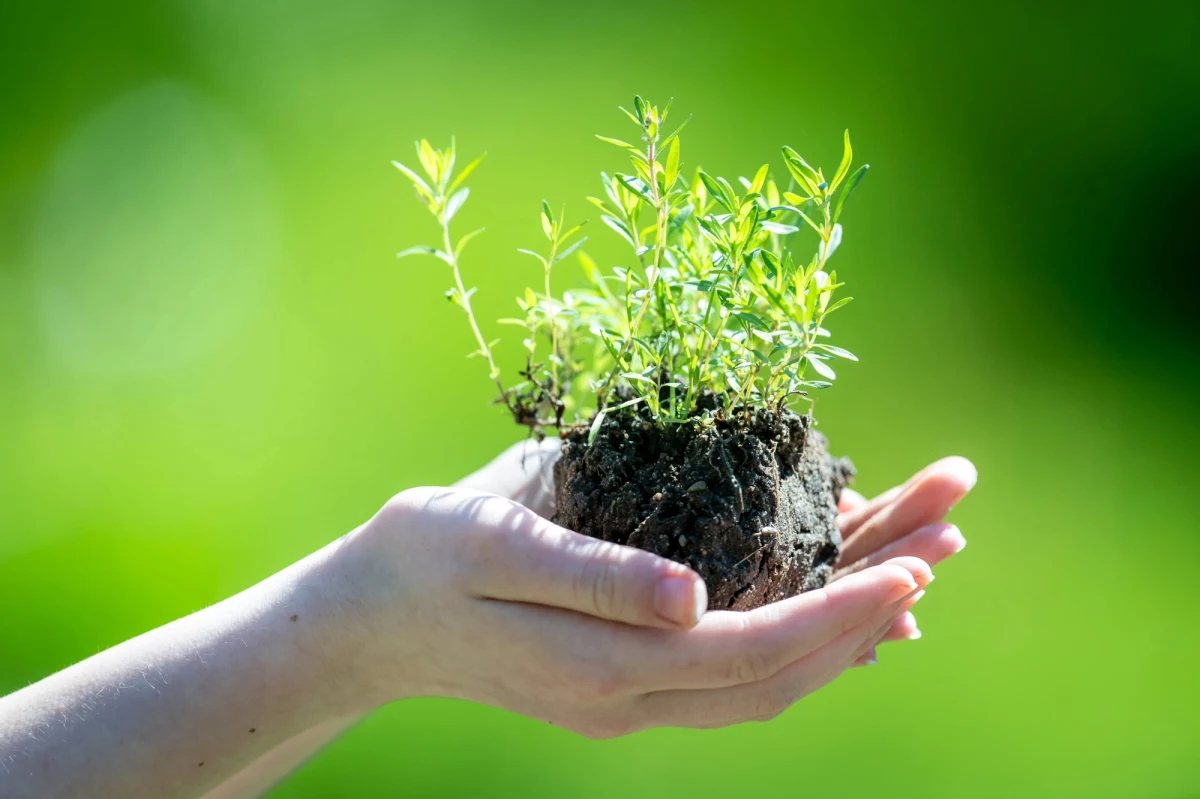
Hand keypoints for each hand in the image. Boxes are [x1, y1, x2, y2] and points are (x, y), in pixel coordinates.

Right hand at [314, 440, 972, 735]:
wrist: (368, 619)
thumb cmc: (423, 558)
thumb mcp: (496, 540)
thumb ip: (596, 574)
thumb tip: (698, 597)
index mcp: (602, 663)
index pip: (751, 651)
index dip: (838, 613)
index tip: (913, 565)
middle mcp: (629, 697)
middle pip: (779, 674)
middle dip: (870, 614)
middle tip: (945, 545)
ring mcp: (628, 699)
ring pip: (764, 680)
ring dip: (847, 629)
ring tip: (915, 564)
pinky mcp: (624, 681)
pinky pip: (732, 673)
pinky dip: (796, 641)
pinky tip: (834, 605)